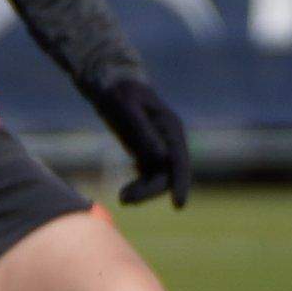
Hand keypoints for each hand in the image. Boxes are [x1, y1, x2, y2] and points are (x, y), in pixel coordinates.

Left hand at [86, 69, 191, 208]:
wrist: (110, 84)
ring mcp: (159, 147)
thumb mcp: (128, 108)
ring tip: (122, 197)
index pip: (180, 161)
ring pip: (158, 178)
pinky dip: (139, 186)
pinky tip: (124, 192)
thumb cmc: (119, 92)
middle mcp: (169, 140)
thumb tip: (161, 156)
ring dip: (144, 191)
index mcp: (171, 129)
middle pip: (169, 174)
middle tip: (125, 199)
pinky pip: (148, 176)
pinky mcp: (146, 152)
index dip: (181, 184)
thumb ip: (144, 131)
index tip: (178, 206)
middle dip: (151, 191)